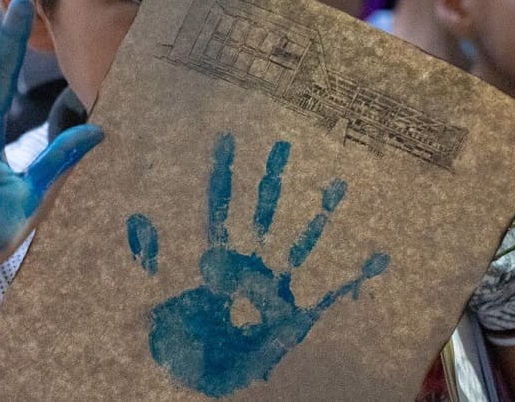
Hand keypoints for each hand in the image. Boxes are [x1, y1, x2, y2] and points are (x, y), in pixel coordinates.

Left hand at [126, 133, 387, 395]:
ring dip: (316, 217)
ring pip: (298, 243)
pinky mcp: (295, 315)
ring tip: (337, 184)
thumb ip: (153, 258)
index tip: (228, 140)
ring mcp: (275, 287)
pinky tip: (376, 256)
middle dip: (272, 182)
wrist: (204, 374)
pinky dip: (351, 275)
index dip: (224, 176)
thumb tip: (138, 218)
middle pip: (262, 215)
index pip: (219, 208)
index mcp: (216, 257)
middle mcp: (250, 264)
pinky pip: (327, 293)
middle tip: (284, 143)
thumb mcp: (159, 294)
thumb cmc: (180, 337)